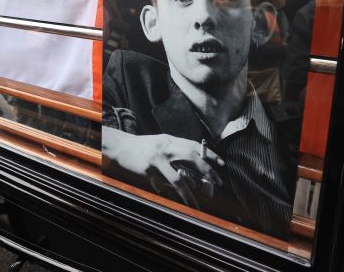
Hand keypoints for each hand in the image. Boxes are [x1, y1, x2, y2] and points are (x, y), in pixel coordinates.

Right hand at [103, 127, 224, 207]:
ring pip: (178, 178)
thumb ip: (176, 151)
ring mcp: (157, 159)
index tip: (222, 164)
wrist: (121, 146)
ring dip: (188, 193)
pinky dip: (162, 189)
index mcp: (171, 140)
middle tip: (218, 182)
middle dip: (208, 171)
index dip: (210, 155)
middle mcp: (166, 147)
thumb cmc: (144, 147)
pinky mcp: (147, 169)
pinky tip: (161, 191)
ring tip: (194, 203)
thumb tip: (195, 167)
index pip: (195, 146)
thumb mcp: (161, 144)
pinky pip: (160, 184)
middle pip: (192, 159)